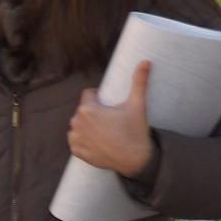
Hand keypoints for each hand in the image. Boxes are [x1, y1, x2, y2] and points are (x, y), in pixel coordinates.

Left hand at [69, 60, 156, 176]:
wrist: (135, 159)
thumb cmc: (135, 131)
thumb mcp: (138, 105)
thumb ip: (139, 81)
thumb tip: (146, 61)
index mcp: (88, 109)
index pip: (89, 95)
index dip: (101, 99)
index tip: (111, 108)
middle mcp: (77, 122)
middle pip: (84, 110)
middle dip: (95, 113)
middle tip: (111, 122)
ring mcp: (75, 137)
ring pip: (79, 124)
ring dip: (88, 126)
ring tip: (106, 133)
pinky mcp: (75, 150)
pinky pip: (76, 139)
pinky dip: (84, 140)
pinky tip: (99, 142)